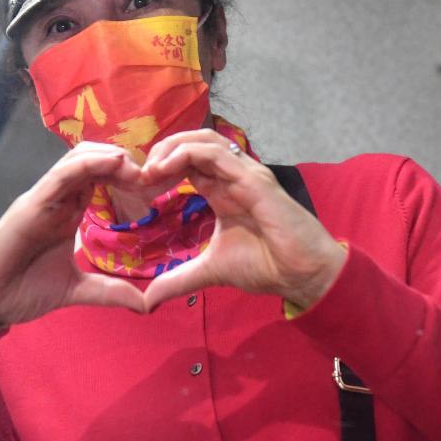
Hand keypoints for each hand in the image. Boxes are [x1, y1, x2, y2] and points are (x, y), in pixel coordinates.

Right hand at [0, 143, 146, 326]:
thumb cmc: (21, 290)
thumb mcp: (76, 290)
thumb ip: (109, 292)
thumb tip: (146, 303)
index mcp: (69, 212)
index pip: (102, 179)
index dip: (129, 176)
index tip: (157, 186)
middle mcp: (58, 199)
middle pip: (94, 160)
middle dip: (125, 162)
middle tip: (155, 175)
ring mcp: (44, 198)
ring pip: (78, 159)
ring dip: (110, 156)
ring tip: (138, 167)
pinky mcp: (31, 204)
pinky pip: (61, 175)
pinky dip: (88, 164)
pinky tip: (113, 163)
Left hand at [140, 129, 347, 310]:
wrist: (302, 275)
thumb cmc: (266, 266)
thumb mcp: (209, 271)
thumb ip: (177, 280)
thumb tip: (147, 300)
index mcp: (222, 189)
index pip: (188, 161)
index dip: (161, 166)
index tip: (138, 185)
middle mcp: (233, 175)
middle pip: (193, 142)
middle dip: (162, 149)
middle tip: (139, 172)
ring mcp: (245, 173)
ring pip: (203, 140)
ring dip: (171, 148)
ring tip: (149, 169)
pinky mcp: (253, 179)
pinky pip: (216, 154)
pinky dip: (185, 155)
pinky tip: (164, 170)